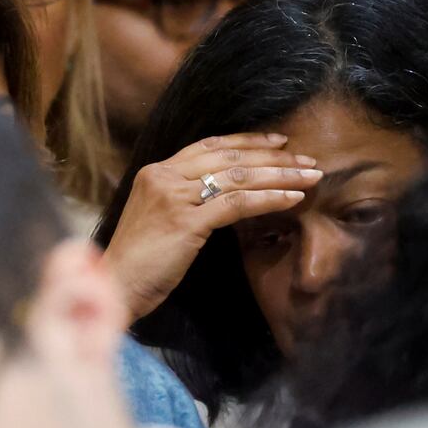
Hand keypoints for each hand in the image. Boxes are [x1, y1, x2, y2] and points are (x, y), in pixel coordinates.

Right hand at [104, 133, 321, 322]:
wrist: (116, 286)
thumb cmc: (139, 262)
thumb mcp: (158, 219)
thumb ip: (182, 200)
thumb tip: (220, 196)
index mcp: (155, 172)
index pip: (209, 146)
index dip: (247, 140)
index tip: (277, 141)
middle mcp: (163, 176)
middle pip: (229, 156)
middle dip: (272, 156)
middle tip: (306, 158)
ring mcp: (173, 197)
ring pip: (238, 176)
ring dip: (280, 174)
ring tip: (311, 175)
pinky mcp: (185, 222)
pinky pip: (237, 204)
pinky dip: (269, 198)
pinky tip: (293, 198)